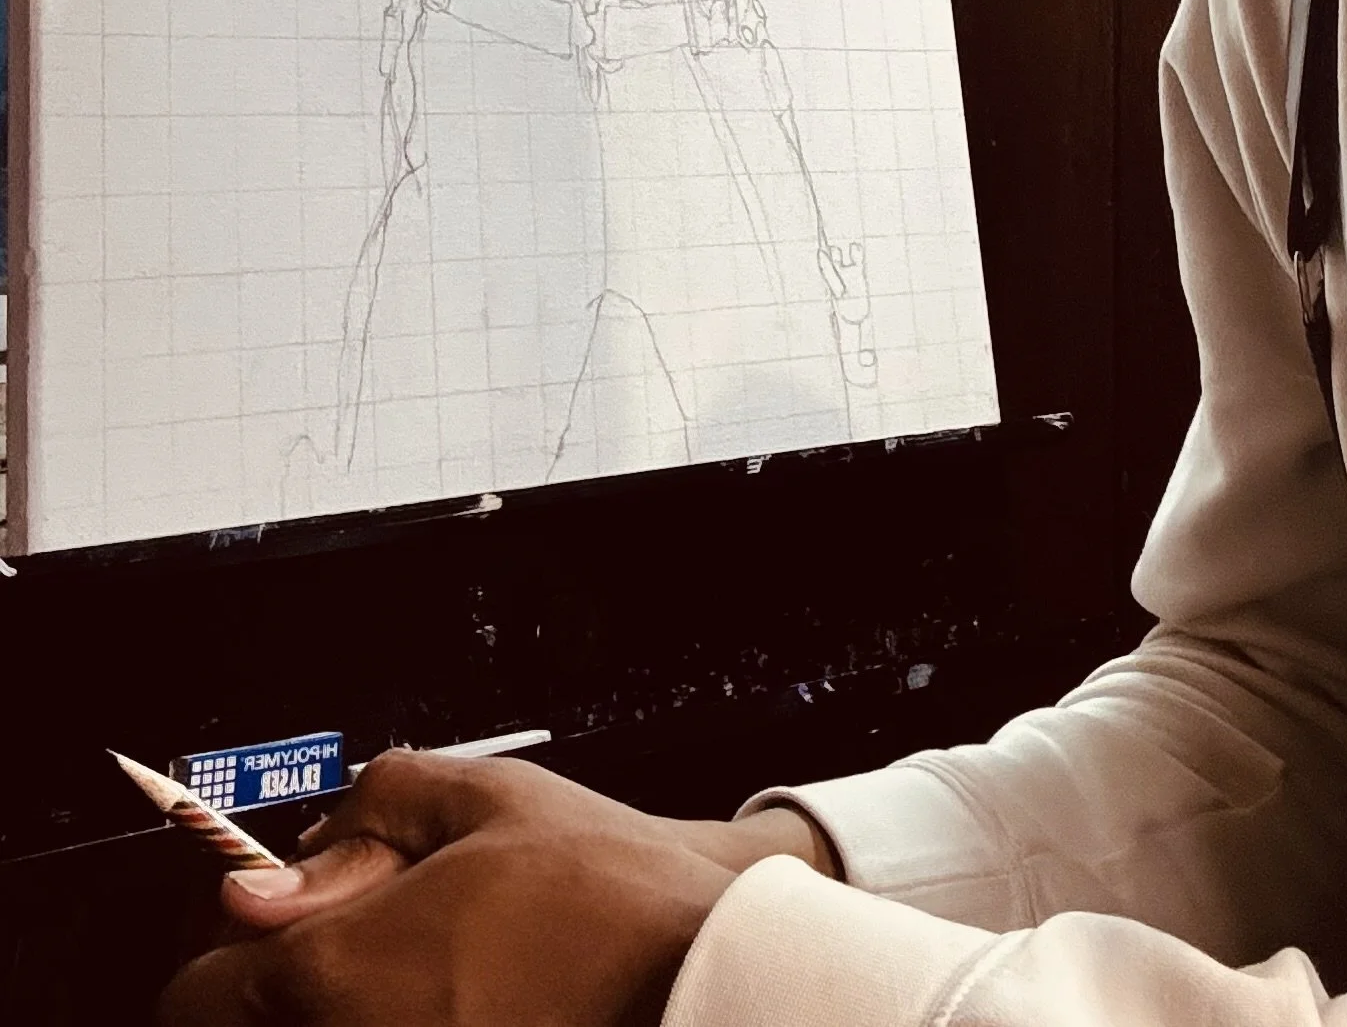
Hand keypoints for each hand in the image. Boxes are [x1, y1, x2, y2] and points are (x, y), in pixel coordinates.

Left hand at [154, 750, 826, 1025]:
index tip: (270, 918)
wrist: (701, 974)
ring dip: (340, 1007)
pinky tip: (463, 993)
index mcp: (333, 973)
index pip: (191, 993)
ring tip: (426, 963)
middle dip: (279, 981)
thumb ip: (365, 815)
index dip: (227, 945)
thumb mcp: (483, 796)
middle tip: (358, 931)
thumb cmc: (603, 893)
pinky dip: (397, 1024)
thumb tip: (278, 873)